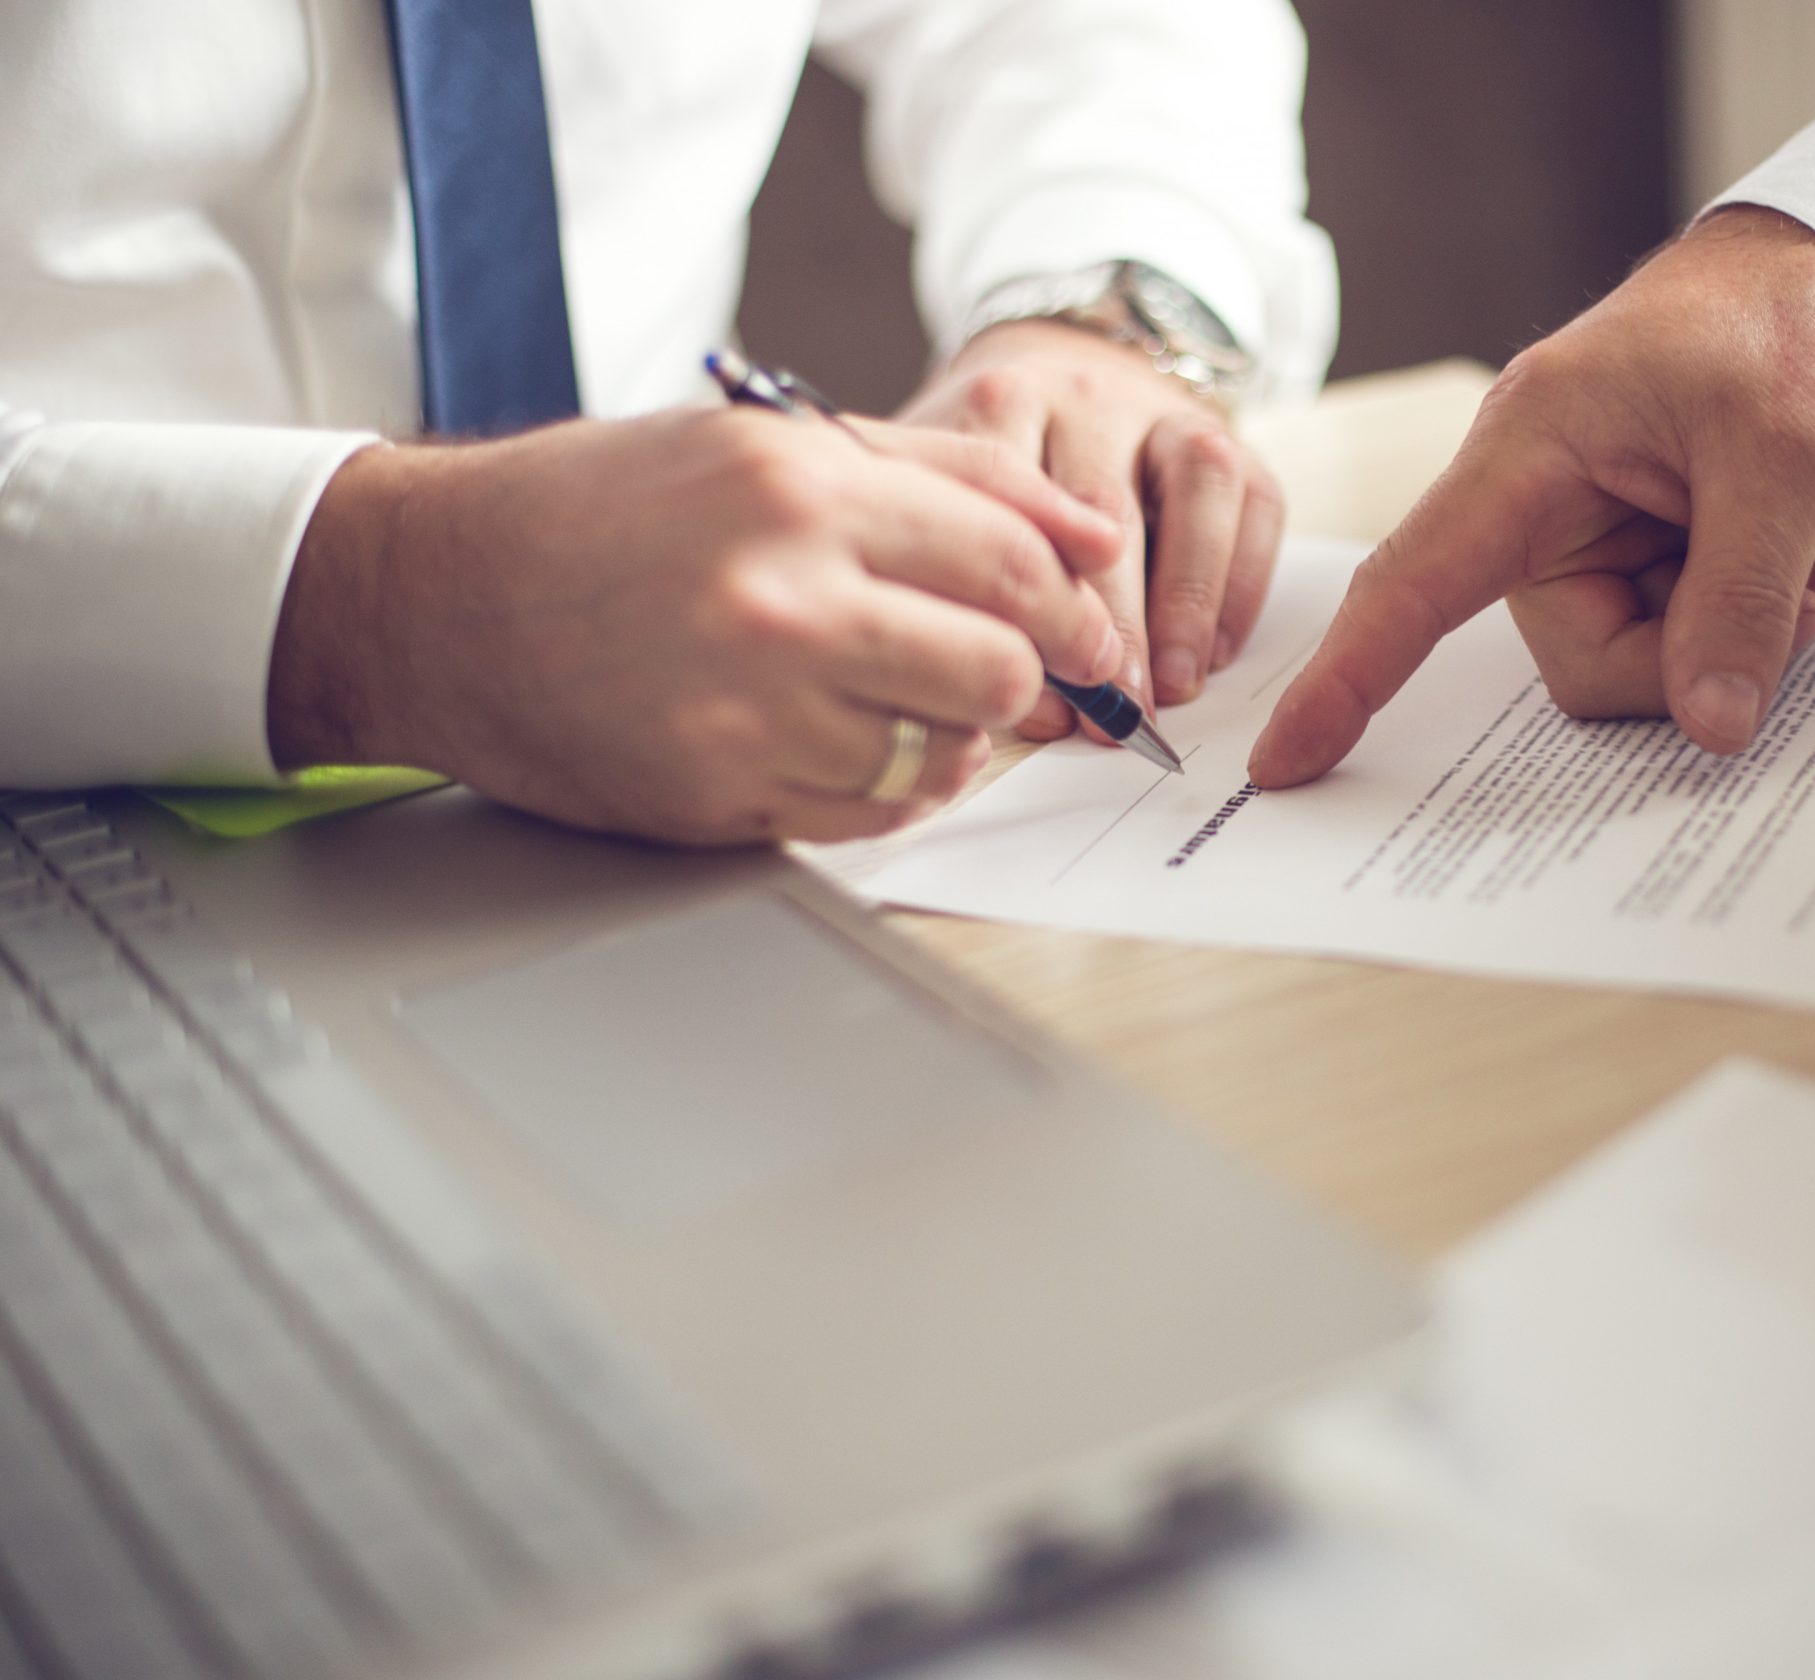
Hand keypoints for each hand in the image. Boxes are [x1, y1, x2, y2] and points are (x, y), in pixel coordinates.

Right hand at [267, 406, 1125, 844]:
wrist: (434, 595)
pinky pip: (870, 814)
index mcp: (799, 490)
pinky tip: (842, 741)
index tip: (1093, 633)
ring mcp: (745, 709)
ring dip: (946, 736)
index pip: (1011, 561)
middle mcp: (779, 600)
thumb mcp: (763, 443)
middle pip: (996, 670)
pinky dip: (885, 787)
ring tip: (892, 696)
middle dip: (1027, 680)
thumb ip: (943, 474)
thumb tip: (1091, 532)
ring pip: (940, 754)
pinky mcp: (714, 792)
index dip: (1077, 608)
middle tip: (1015, 678)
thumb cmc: (603, 509)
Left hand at [900, 318, 1283, 734]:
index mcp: (1001, 406)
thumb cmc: (999, 476)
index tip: (1024, 674)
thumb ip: (975, 589)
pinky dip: (1241, 585)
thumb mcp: (954, 506)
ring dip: (1189, 596)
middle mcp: (1086, 398)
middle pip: (1102, 503)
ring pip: (1198, 485)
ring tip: (1177, 682)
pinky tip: (1214, 653)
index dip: (1020, 594)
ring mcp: (1167, 413)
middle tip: (1114, 706)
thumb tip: (1043, 709)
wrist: (1065, 379)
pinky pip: (1255, 506)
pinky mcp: (1234, 439)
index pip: (1009, 493)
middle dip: (1112, 618)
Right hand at [1250, 207, 1814, 788]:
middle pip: (1582, 656)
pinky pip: (1682, 634)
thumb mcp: (1789, 460)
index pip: (1412, 582)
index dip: (1345, 680)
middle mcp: (1540, 502)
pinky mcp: (1639, 549)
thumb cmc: (1789, 322)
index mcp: (1529, 451)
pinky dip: (1761, 608)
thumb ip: (1746, 599)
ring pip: (1641, 658)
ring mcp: (1590, 531)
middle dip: (1694, 654)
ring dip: (1747, 626)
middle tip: (1805, 592)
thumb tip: (1712, 728)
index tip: (1284, 763)